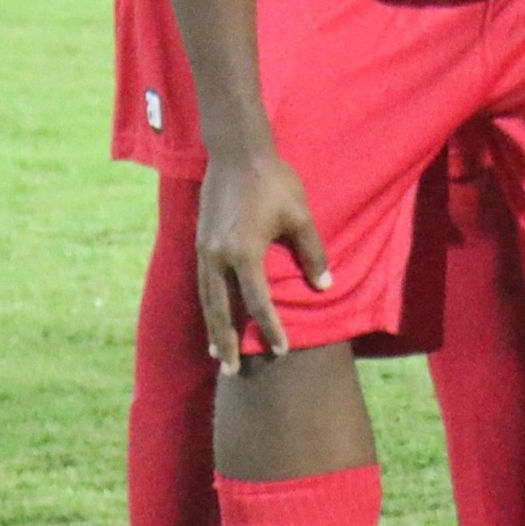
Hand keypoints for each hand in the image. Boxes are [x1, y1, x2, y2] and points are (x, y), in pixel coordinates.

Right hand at [194, 144, 328, 361]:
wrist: (237, 153)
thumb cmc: (275, 182)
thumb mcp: (300, 216)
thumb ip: (312, 253)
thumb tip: (325, 285)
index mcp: (243, 253)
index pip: (257, 303)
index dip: (270, 328)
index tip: (280, 350)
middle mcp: (217, 257)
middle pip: (221, 310)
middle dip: (226, 342)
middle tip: (231, 372)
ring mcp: (204, 251)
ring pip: (206, 300)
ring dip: (212, 328)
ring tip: (217, 354)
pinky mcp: (200, 243)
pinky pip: (202, 284)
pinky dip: (208, 305)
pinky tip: (214, 316)